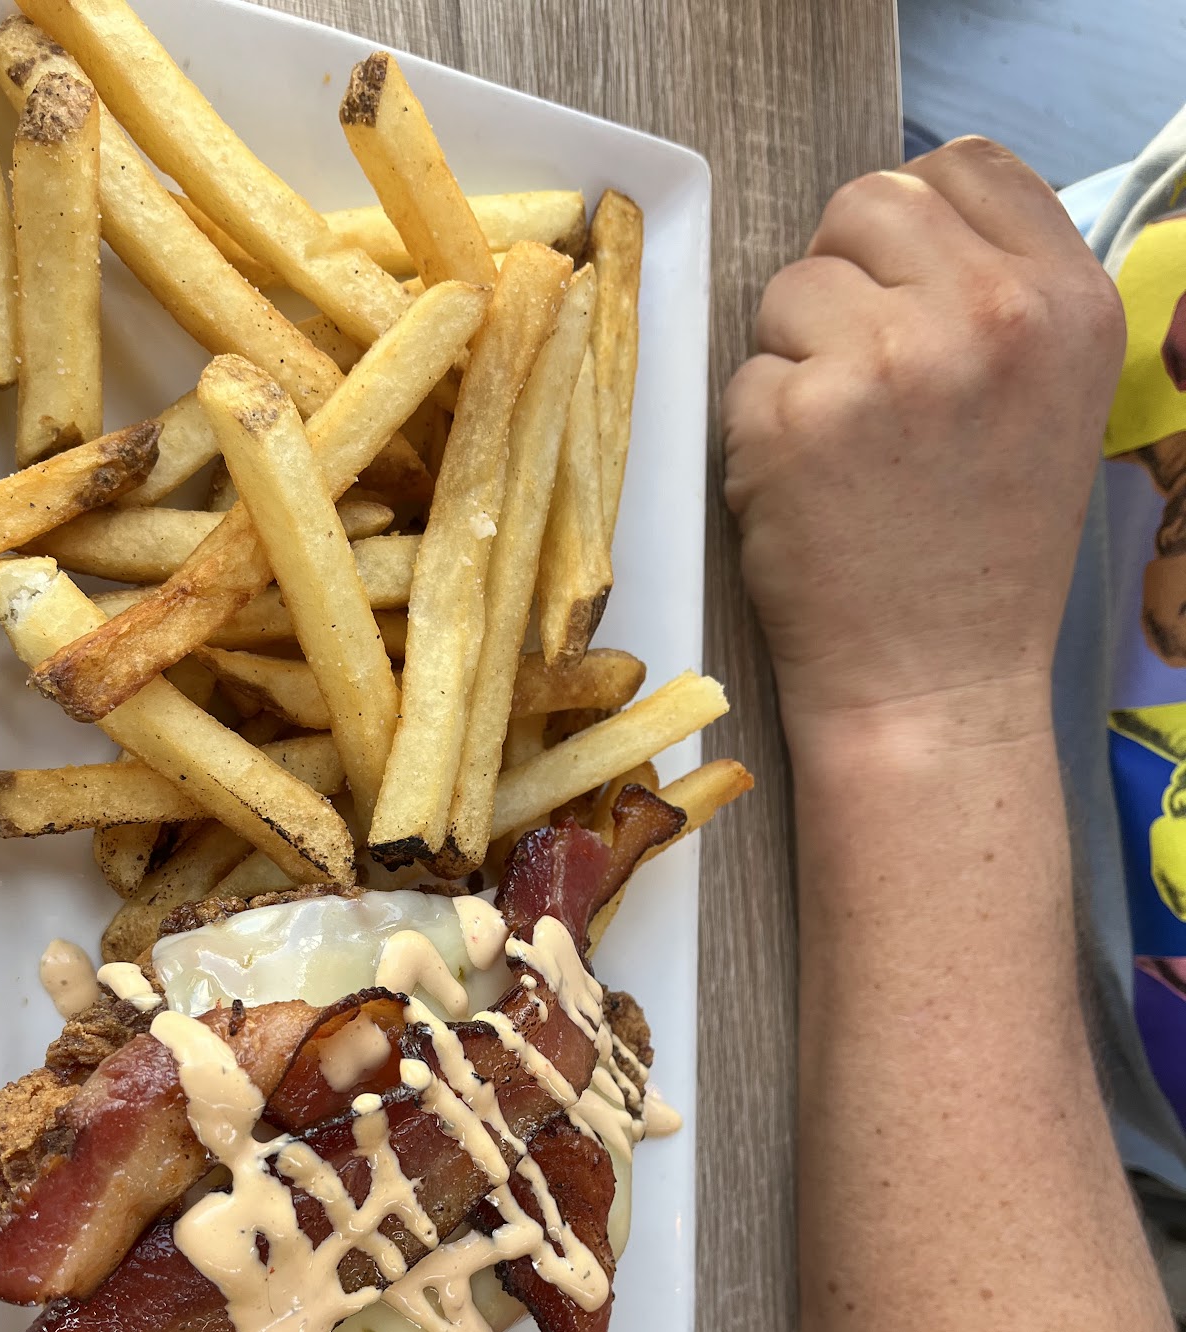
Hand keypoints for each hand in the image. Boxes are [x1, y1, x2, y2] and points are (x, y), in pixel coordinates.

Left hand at [722, 138, 1124, 754]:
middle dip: (843, 278)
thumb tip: (903, 227)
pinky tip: (805, 492)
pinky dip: (756, 429)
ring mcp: (887, 361)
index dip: (912, 220)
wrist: (935, 687)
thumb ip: (998, 295)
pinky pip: (744, 373)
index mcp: (1067, 301)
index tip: (898, 288)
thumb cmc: (980, 557)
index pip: (965, 164)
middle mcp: (988, 315)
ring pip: (791, 286)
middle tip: (860, 377)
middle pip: (866, 203)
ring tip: (842, 449)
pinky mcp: (795, 417)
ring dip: (795, 356)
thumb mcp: (1047, 402)